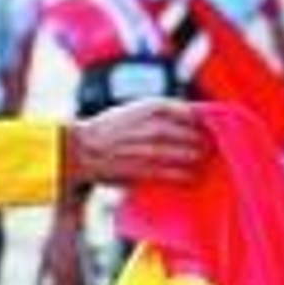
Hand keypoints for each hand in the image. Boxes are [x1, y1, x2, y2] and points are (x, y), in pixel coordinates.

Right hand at [65, 101, 210, 185]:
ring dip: (194, 157)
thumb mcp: (131, 110)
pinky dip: (183, 175)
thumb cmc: (105, 129)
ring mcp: (149, 148)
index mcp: (149, 107)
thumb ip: (157, 112)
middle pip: (189, 132)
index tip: (203, 126)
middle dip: (199, 139)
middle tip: (204, 145)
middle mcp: (151, 126)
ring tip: (197, 159)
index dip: (199, 120)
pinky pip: (172, 172)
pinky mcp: (143, 168)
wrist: (79, 148)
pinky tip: (189, 176)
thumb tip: (185, 117)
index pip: (187, 111)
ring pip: (184, 152)